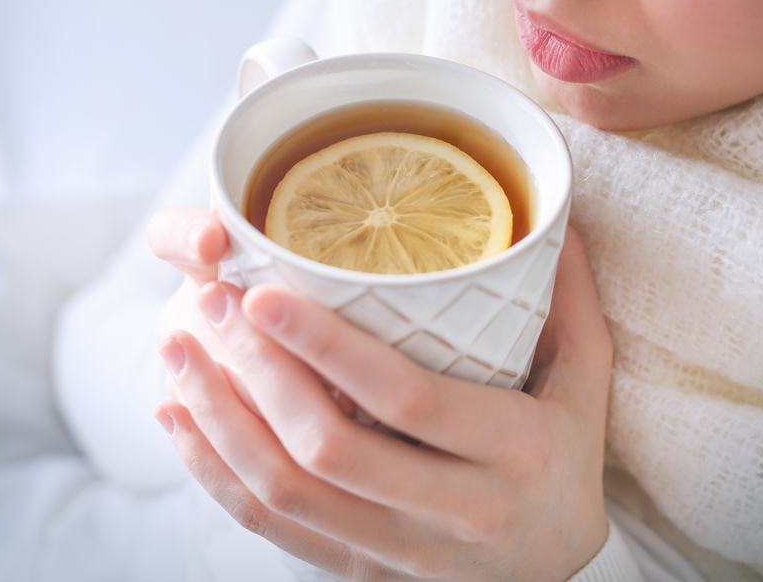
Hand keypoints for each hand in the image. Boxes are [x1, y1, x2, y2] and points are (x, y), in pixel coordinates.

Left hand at [153, 227, 613, 580]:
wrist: (555, 575)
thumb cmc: (567, 464)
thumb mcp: (585, 385)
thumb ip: (569, 304)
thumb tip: (557, 217)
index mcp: (513, 453)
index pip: (407, 400)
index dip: (329, 347)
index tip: (267, 292)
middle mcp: (455, 512)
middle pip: (331, 448)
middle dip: (259, 374)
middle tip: (215, 304)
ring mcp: (401, 552)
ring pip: (288, 494)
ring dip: (221, 422)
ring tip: (177, 354)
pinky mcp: (363, 571)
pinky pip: (274, 530)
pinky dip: (217, 476)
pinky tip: (180, 421)